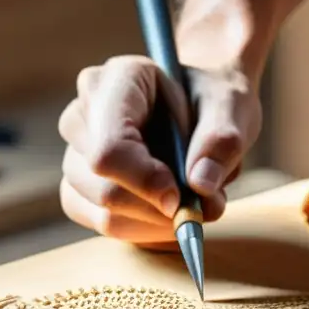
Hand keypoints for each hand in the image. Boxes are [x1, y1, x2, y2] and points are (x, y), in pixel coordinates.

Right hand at [59, 56, 261, 244]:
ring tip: (192, 198)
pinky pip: (101, 222)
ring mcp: (76, 151)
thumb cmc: (214, 101)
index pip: (110, 147)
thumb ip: (222, 140)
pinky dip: (143, 229)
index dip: (144, 182)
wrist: (203, 108)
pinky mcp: (79, 185)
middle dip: (157, 208)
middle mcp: (84, 112)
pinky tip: (170, 213)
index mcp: (119, 79)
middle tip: (203, 204)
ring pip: (102, 212)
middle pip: (103, 186)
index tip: (181, 199)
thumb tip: (201, 184)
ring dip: (156, 220)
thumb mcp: (232, 107)